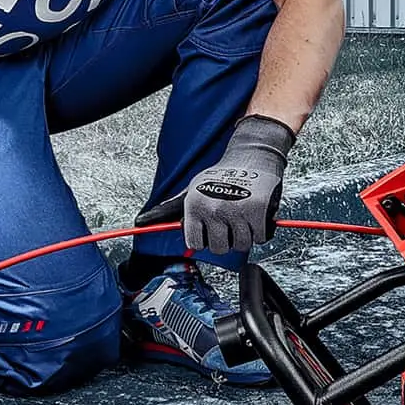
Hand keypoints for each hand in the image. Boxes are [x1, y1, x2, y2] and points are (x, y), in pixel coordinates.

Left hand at [184, 115, 295, 255]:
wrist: (251, 156)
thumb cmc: (220, 175)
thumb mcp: (192, 188)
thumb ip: (170, 208)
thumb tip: (143, 220)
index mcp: (194, 206)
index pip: (195, 244)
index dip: (205, 240)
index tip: (210, 231)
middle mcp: (213, 209)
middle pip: (220, 248)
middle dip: (226, 239)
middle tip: (230, 222)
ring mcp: (236, 210)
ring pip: (241, 245)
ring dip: (245, 235)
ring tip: (242, 217)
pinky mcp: (257, 210)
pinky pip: (259, 237)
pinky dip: (261, 230)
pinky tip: (255, 216)